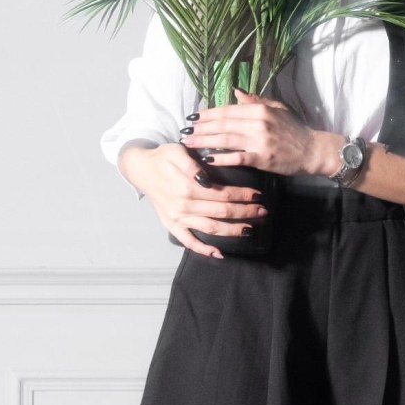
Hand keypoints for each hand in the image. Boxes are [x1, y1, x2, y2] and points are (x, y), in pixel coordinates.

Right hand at [118, 140, 267, 258]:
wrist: (141, 168)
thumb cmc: (163, 157)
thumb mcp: (177, 151)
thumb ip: (192, 164)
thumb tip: (207, 179)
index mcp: (187, 187)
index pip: (223, 194)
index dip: (242, 195)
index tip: (258, 194)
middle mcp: (184, 206)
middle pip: (221, 212)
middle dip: (245, 212)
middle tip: (263, 212)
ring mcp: (178, 218)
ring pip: (210, 228)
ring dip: (232, 230)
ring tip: (250, 229)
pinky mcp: (172, 225)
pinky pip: (188, 241)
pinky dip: (203, 249)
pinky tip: (219, 254)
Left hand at [182, 89, 340, 177]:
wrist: (312, 150)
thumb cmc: (294, 129)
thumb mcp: (277, 108)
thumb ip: (255, 100)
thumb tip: (235, 91)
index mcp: (259, 109)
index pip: (227, 110)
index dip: (207, 114)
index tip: (193, 117)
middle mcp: (258, 123)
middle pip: (222, 124)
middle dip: (201, 128)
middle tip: (185, 131)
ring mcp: (259, 141)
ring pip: (225, 140)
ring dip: (204, 141)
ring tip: (189, 143)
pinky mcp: (262, 158)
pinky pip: (237, 157)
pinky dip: (221, 158)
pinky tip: (208, 158)